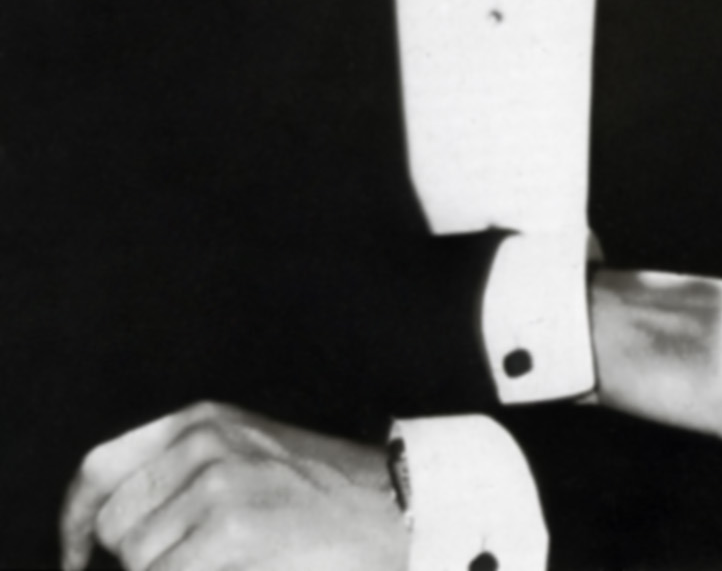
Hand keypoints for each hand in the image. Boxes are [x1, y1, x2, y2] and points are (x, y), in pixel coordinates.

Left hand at [59, 401, 409, 570]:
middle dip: (138, 559)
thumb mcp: (243, 454)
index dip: (74, 521)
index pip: (99, 468)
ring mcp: (216, 485)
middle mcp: (202, 443)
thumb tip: (106, 529)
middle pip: (115, 526)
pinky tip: (237, 567)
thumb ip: (179, 472)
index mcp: (200, 421)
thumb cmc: (318, 491)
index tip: (74, 557)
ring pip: (140, 560)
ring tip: (226, 563)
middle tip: (189, 561)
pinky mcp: (231, 531)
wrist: (391, 504)